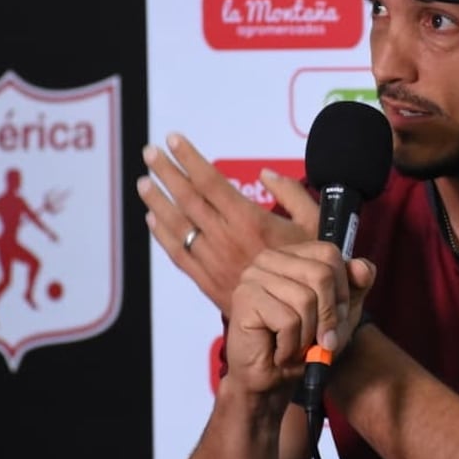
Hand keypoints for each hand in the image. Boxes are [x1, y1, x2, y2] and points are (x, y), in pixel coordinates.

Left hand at [138, 133, 317, 314]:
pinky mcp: (206, 280)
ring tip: (144, 181)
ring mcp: (213, 260)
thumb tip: (266, 174)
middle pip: (187, 198)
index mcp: (250, 220)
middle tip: (150, 152)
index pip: (210, 181)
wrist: (295, 320)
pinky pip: (178, 254)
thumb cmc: (307, 271)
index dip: (189, 158)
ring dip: (158, 200)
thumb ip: (292, 195)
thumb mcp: (314, 226)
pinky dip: (163, 234)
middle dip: (166, 172)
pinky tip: (153, 219)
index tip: (173, 139)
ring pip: (177, 225)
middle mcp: (226, 238)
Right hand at [225, 241, 376, 395]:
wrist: (273, 380)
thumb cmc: (304, 342)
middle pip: (321, 274)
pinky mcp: (245, 300)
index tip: (339, 316)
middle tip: (321, 339)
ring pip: (305, 300)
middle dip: (329, 315)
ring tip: (297, 347)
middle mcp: (269, 258)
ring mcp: (253, 277)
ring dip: (308, 335)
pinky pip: (288, 321)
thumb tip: (364, 269)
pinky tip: (280, 353)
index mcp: (291, 254)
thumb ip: (357, 286)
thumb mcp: (342, 312)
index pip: (328, 253)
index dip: (342, 288)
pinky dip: (292, 346)